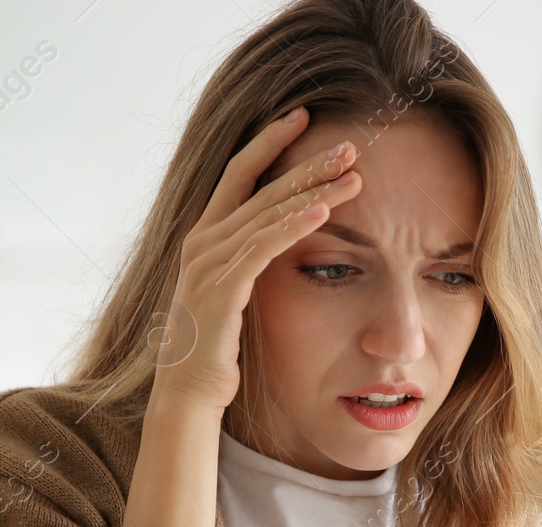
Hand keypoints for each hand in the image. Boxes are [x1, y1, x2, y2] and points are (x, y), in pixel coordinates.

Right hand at [151, 104, 363, 411]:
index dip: (270, 141)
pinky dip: (292, 227)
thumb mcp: (234, 291)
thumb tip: (281, 235)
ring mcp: (207, 263)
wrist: (189, 394)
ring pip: (267, 213)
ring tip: (353, 176)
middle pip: (261, 187)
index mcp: (206, 236)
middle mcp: (202, 241)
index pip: (239, 173)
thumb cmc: (217, 347)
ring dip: (313, 192)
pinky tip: (322, 212)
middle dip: (308, 163)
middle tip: (352, 146)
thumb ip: (250, 258)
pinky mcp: (220, 289)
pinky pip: (261, 249)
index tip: (306, 116)